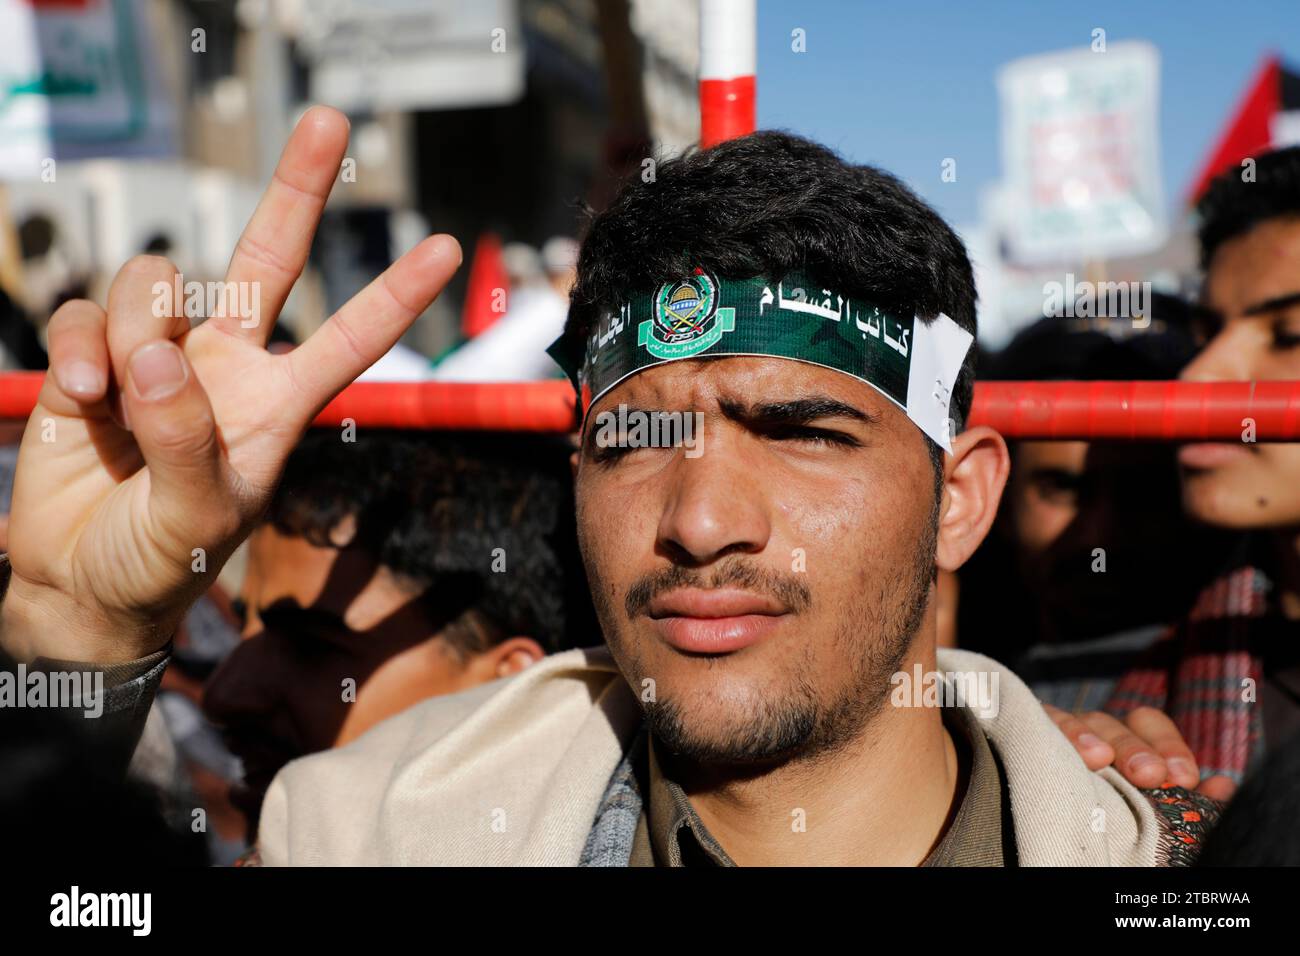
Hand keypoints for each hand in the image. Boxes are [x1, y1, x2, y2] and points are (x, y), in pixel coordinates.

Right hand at [1, 107, 460, 663]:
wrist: (81, 582)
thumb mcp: (195, 519)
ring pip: (154, 281)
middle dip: (297, 188)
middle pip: (266, 256)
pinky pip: (83, 313)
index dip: (394, 296)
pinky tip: (81, 393)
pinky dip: (77, 344)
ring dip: (133, 323)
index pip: (348, 339)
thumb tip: (158, 354)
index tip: (447, 249)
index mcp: (276, 403)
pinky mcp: (91, 354)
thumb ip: (185, 440)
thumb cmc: (160, 561)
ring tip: (112, 392)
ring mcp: (159, 353)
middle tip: (331, 120)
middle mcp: (225, 364)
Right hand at [1045, 703, 1236, 800]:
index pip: (1149, 724)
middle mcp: (1097, 731)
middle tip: (1150, 774)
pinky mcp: (1031, 732)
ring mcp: (1062, 731)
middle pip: (1117, 724)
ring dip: (1090, 736)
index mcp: (1127, 742)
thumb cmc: (1115, 815)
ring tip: (1099, 758)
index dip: (1169, 745)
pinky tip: (1064, 752)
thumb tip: (1221, 787)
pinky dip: (1055, 732)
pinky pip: (1042, 724)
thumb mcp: (1155, 805)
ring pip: (1080, 721)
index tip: (1185, 778)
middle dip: (1135, 747)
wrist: (1056, 823)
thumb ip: (1190, 797)